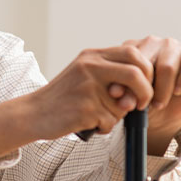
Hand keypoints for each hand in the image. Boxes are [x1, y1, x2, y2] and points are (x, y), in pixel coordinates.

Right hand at [27, 45, 155, 138]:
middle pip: (136, 74)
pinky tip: (89, 123)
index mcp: (91, 56)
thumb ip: (112, 74)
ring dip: (118, 115)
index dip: (147, 71)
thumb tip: (145, 88)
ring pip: (125, 104)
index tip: (144, 87)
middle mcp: (90, 67)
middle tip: (140, 105)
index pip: (133, 53)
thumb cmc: (63, 97)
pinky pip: (111, 121)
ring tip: (97, 115)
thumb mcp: (84, 74)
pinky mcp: (85, 108)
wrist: (33, 112)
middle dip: (146, 92)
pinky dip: (104, 127)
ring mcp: (87, 87)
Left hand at [112, 36, 180, 152]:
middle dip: (146, 89)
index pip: (129, 61)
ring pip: (167, 67)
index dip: (128, 83)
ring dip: (164, 90)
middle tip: (145, 105)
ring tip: (159, 104)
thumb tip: (115, 93)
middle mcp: (151, 42)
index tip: (126, 101)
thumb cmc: (142, 100)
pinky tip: (178, 92)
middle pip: (147, 64)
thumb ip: (123, 93)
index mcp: (131, 48)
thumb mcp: (130, 98)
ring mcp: (173, 45)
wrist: (165, 113)